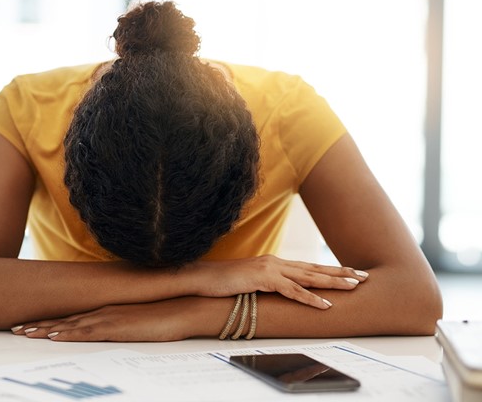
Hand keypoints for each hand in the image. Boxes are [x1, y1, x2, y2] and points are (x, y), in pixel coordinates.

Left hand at [11, 297, 200, 341]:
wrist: (184, 308)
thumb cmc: (163, 315)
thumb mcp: (137, 320)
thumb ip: (122, 323)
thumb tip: (112, 330)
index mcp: (106, 310)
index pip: (72, 317)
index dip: (49, 321)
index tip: (29, 324)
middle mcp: (103, 312)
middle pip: (64, 320)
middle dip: (39, 325)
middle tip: (16, 329)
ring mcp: (108, 318)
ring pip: (69, 325)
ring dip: (45, 329)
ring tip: (23, 333)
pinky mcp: (117, 327)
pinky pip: (87, 332)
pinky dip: (68, 333)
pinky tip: (53, 336)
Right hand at [196, 255, 368, 308]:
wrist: (202, 277)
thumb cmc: (223, 282)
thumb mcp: (250, 282)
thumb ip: (266, 285)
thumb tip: (279, 293)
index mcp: (274, 263)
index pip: (308, 267)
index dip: (330, 270)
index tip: (350, 273)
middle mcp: (276, 263)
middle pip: (314, 268)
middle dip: (341, 273)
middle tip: (363, 277)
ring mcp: (270, 269)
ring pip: (309, 277)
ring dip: (333, 282)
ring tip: (354, 287)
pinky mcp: (263, 279)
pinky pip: (292, 291)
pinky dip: (310, 298)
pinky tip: (325, 305)